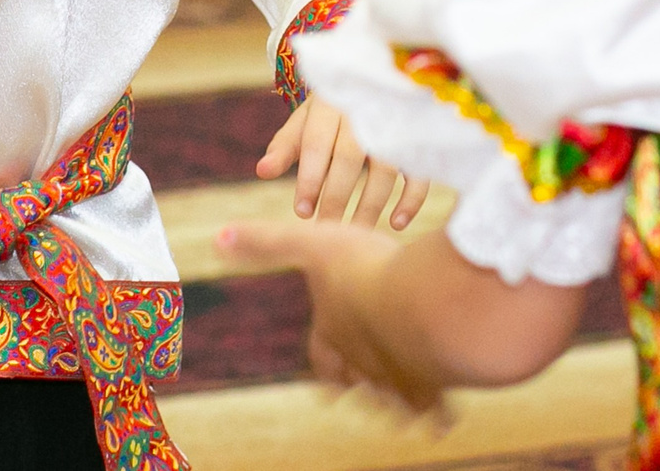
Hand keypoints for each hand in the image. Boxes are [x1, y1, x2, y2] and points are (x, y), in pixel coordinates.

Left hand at [218, 219, 446, 415]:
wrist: (418, 305)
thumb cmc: (364, 271)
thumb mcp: (311, 244)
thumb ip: (268, 242)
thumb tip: (219, 236)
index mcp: (334, 331)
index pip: (322, 356)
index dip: (324, 365)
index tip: (326, 385)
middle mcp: (363, 362)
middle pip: (355, 380)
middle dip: (356, 383)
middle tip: (354, 392)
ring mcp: (397, 377)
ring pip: (392, 398)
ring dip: (394, 401)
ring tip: (401, 410)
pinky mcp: (432, 383)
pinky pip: (433, 407)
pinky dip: (435, 415)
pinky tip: (441, 423)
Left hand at [259, 97, 431, 230]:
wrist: (375, 75)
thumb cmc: (331, 111)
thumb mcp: (306, 120)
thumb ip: (286, 145)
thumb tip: (262, 171)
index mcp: (329, 103)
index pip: (316, 143)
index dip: (309, 178)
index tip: (302, 213)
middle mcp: (363, 109)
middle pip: (349, 156)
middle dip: (335, 196)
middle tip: (325, 229)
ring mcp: (394, 122)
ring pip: (385, 166)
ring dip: (370, 203)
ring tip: (356, 234)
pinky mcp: (419, 138)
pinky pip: (419, 169)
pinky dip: (411, 199)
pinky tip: (396, 224)